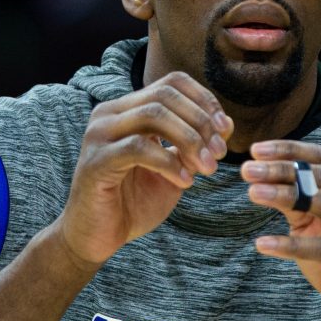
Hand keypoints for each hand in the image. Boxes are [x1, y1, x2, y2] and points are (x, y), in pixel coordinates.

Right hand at [56, 72, 232, 265]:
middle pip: (165, 95)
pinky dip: (169, 163)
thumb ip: (193, 145)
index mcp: (128, 109)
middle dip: (201, 121)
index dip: (204, 100)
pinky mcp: (96, 162)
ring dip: (189, 140)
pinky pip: (138, 148)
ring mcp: (99, 135)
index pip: (172, 82)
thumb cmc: (133, 202)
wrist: (97, 238)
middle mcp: (110, 114)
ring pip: (154, 115)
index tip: (224, 130)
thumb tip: (225, 124)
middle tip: (219, 153)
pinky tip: (185, 182)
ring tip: (207, 168)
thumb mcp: (174, 169)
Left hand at [241, 140, 320, 320]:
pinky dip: (290, 245)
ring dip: (285, 196)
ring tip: (252, 193)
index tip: (255, 150)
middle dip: (281, 170)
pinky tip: (262, 244)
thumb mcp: (314, 224)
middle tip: (247, 170)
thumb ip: (295, 198)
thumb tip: (259, 172)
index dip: (289, 151)